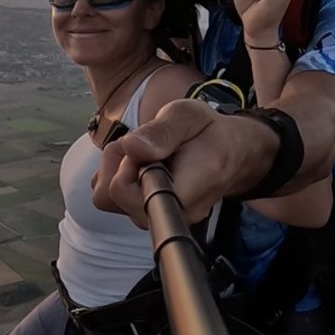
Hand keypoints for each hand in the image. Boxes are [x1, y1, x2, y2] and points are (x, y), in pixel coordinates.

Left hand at [93, 99, 277, 226]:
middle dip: (116, 162)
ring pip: (106, 198)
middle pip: (111, 198)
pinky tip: (137, 163)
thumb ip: (162, 131)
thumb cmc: (209, 133)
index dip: (128, 169)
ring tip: (141, 151)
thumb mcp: (190, 116)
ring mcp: (154, 218)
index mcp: (187, 190)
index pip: (136, 197)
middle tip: (142, 143)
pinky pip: (110, 198)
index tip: (143, 148)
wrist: (229, 154)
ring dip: (113, 167)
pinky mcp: (142, 213)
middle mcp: (170, 214)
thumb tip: (132, 148)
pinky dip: (115, 175)